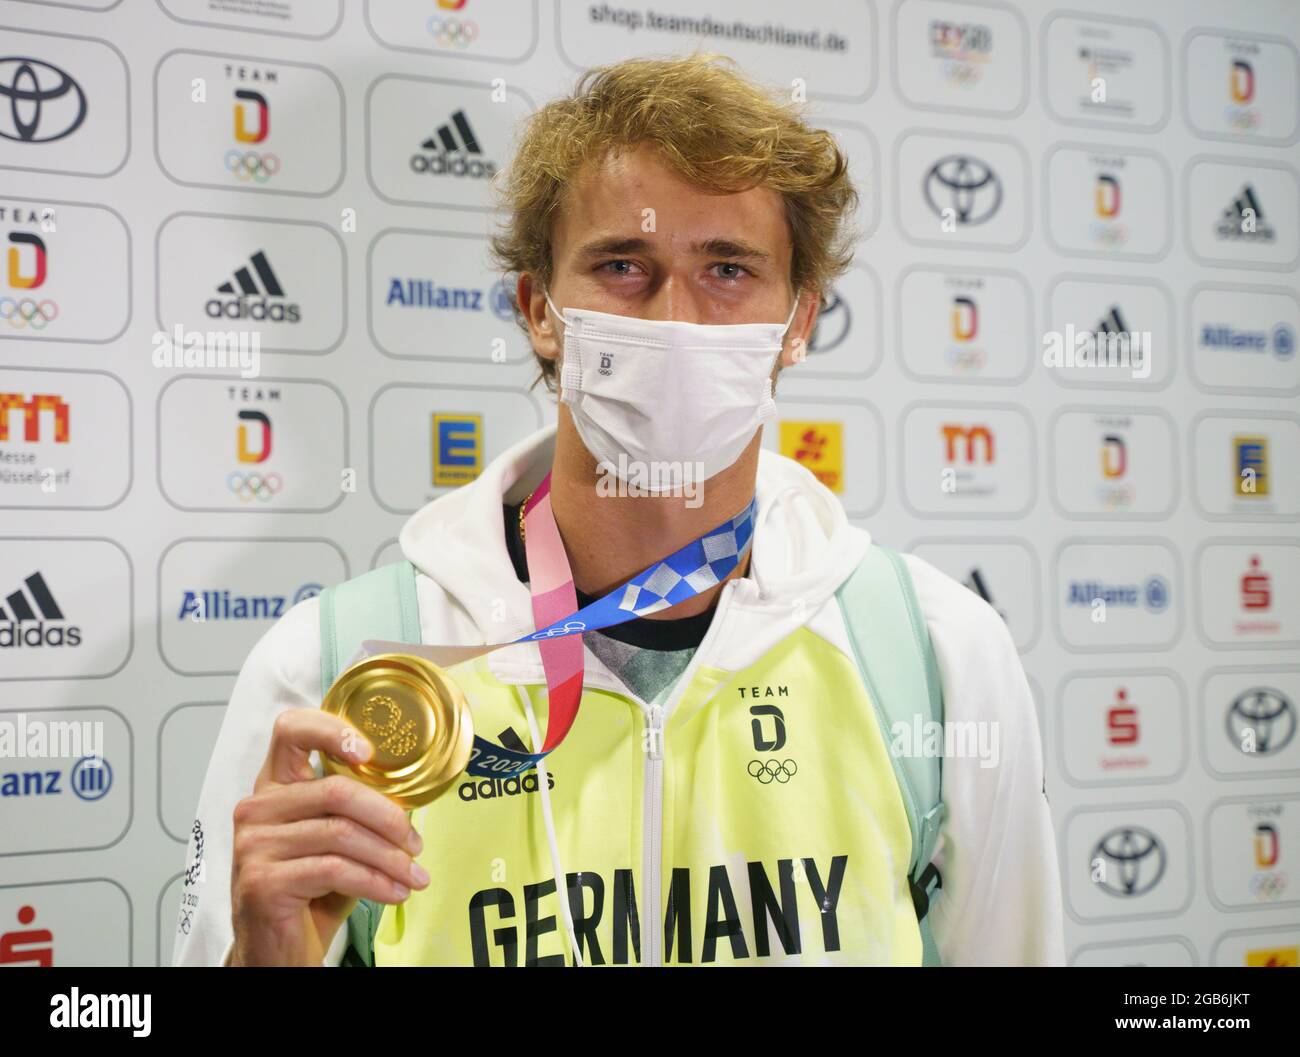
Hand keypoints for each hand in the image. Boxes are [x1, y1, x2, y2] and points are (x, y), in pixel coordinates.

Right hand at [228, 708, 427, 965]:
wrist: (276, 953)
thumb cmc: (309, 893)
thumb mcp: (334, 843)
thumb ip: (354, 812)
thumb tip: (408, 800)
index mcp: (273, 788)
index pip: (290, 731)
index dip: (332, 730)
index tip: (369, 752)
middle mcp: (256, 810)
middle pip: (336, 790)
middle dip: (388, 817)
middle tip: (415, 843)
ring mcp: (254, 846)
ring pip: (342, 834)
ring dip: (390, 858)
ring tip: (413, 875)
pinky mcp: (263, 881)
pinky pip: (336, 870)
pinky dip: (376, 882)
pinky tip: (395, 892)